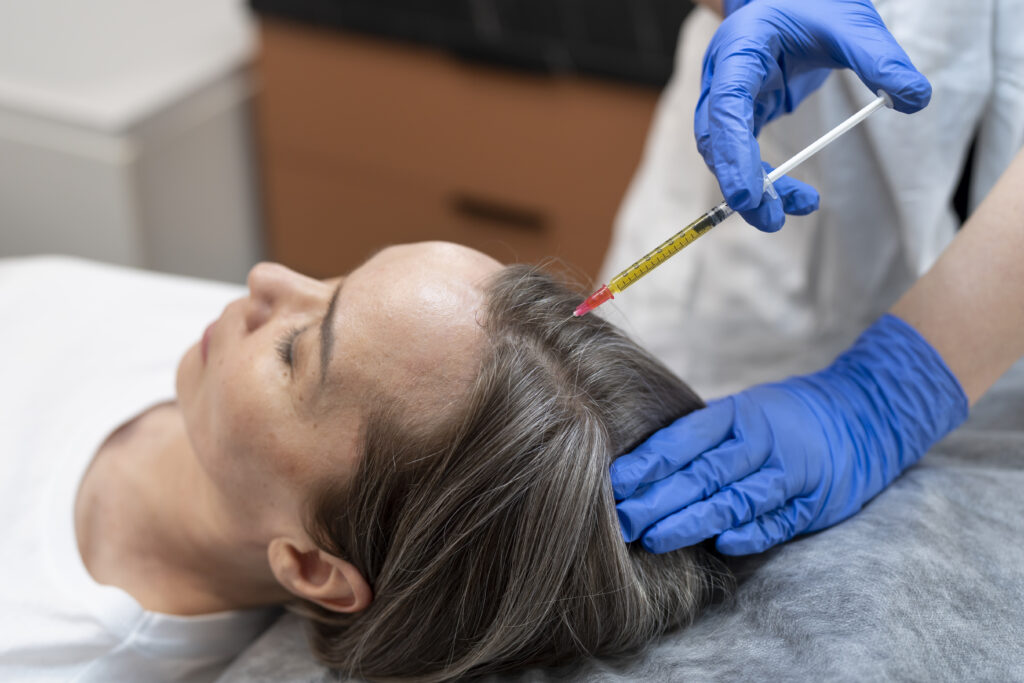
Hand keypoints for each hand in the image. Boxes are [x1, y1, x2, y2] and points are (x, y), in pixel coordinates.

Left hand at [611, 315, 966, 554]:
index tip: (615, 484)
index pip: (684, 439)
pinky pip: (778, 521)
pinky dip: (750, 534)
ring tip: (653, 539)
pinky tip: (720, 545)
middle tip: (621, 521)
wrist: (867, 414)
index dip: (649, 463)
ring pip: (736, 499)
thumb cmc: (783, 417)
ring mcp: (790, 471)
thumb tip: (638, 468)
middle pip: (703, 473)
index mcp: (737, 413)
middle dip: (659, 499)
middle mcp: (761, 440)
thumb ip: (700, 436)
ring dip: (693, 521)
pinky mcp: (815, 502)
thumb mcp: (742, 411)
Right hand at [696, 0, 931, 230]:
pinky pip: (742, 156)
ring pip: (724, 154)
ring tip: (799, 207)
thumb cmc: (815, 3)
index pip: (725, 106)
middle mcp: (723, 76)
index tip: (748, 194)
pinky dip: (765, 181)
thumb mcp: (852, 23)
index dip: (732, 152)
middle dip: (739, 183)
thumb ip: (880, 59)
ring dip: (754, 188)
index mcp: (741, 48)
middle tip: (771, 219)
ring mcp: (727, 97)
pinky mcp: (742, 113)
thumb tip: (915, 98)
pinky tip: (797, 197)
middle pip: (715, 140)